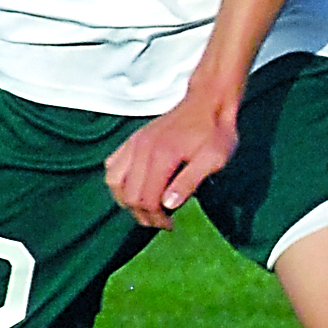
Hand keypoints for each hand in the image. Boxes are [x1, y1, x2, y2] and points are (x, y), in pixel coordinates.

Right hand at [104, 95, 238, 228]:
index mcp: (162, 156)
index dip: (156, 218)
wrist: (207, 102)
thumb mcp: (213, 159)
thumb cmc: (215, 132)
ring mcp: (134, 143)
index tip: (170, 225)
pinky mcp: (132, 139)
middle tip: (161, 221)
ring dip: (127, 201)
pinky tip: (133, 187)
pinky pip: (112, 165)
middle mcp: (142, 149)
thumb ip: (189, 182)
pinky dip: (117, 182)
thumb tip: (168, 205)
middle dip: (143, 215)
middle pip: (129, 195)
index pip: (146, 199)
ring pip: (114, 182)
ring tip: (146, 208)